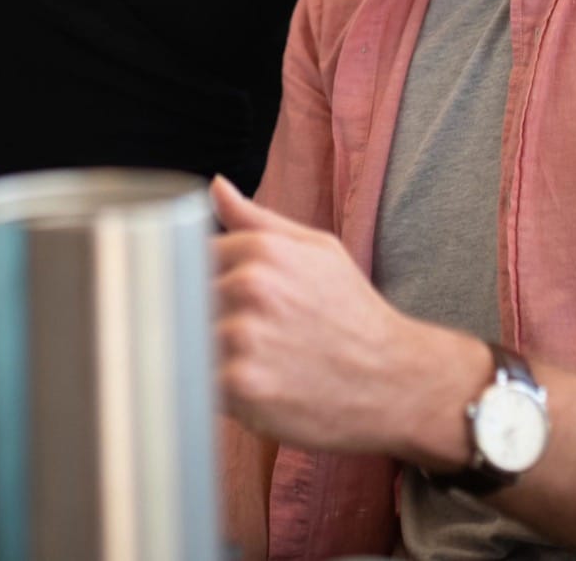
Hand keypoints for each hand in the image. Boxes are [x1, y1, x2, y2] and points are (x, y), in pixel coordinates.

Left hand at [209, 176, 483, 465]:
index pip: (186, 255)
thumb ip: (255, 219)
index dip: (192, 280)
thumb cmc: (353, 315)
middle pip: (180, 297)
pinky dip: (208, 388)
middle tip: (222, 334)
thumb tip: (214, 187)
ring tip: (237, 361)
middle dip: (191, 316)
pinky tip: (241, 388)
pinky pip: (196, 382)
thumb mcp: (316, 250)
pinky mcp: (241, 387)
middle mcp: (250, 287)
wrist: (395, 381)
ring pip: (184, 339)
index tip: (206, 298)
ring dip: (199, 352)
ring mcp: (243, 337)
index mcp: (262, 249)